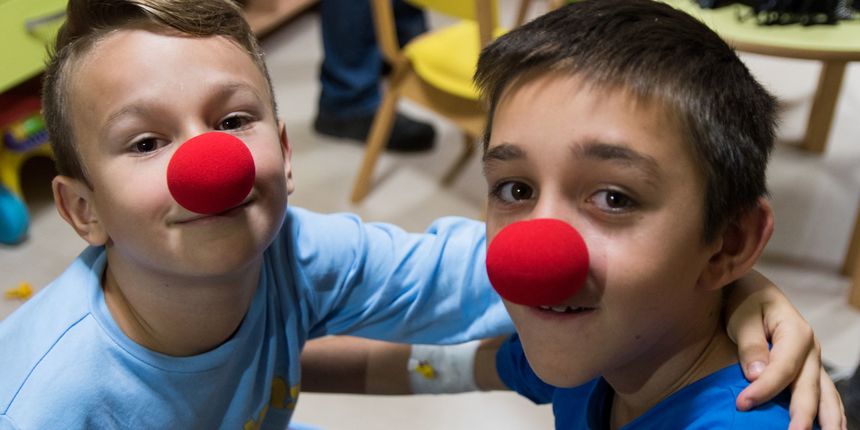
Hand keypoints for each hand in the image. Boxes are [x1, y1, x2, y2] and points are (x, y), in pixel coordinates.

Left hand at [726, 270, 845, 428]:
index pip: (782, 368)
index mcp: (796, 332)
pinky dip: (829, 412)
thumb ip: (750, 345)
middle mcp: (811, 349)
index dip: (763, 389)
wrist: (751, 290)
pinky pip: (824, 394)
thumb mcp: (743, 317)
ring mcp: (813, 361)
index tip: (742, 404)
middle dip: (802, 415)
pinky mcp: (809, 369)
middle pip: (808, 387)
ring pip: (826, 395)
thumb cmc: (745, 301)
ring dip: (828, 420)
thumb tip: (757, 376)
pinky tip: (831, 429)